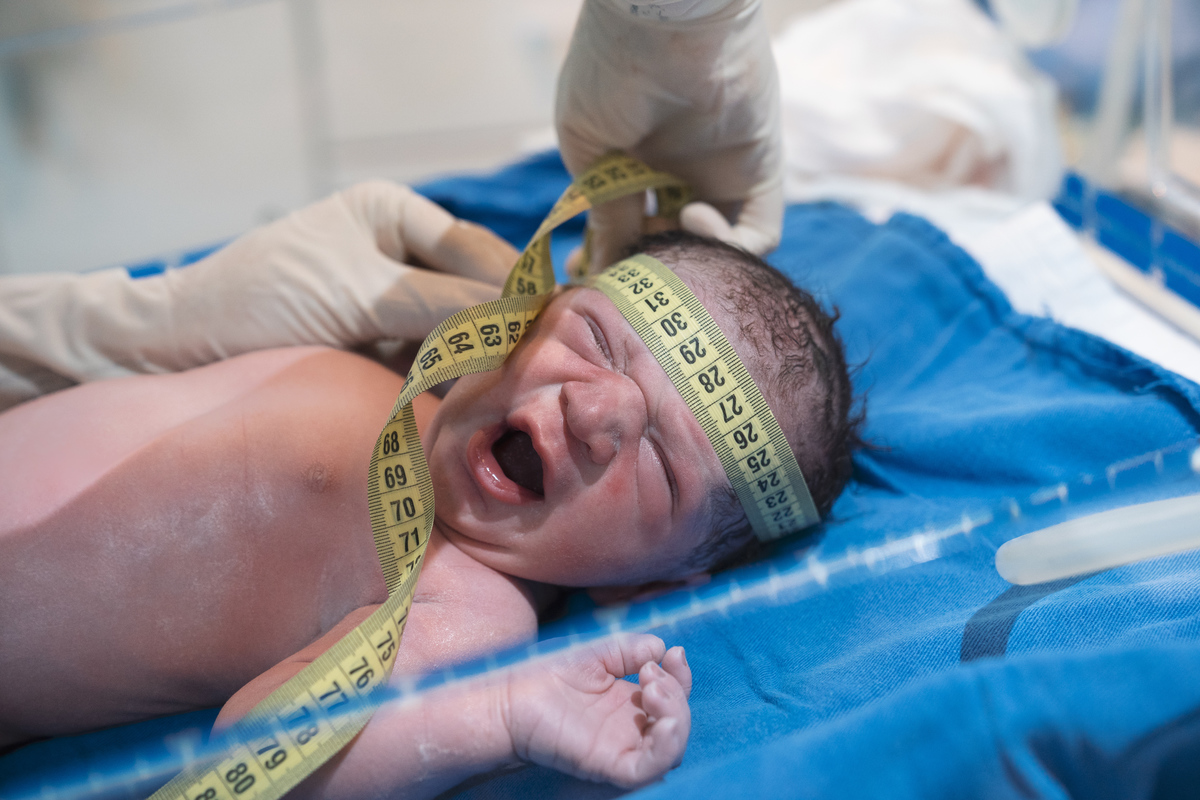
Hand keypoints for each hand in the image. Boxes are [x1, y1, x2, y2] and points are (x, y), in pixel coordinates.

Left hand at [166, 180, 517, 358]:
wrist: (181, 353)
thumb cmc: (259, 302)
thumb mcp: (356, 294)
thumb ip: (440, 303)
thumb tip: (521, 316)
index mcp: (392, 213)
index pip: (474, 248)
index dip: (510, 288)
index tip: (547, 327)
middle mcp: (399, 252)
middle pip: (474, 289)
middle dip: (500, 326)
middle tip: (537, 367)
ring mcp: (391, 303)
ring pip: (460, 329)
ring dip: (479, 357)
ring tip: (510, 389)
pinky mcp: (380, 350)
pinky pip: (432, 362)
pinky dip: (450, 381)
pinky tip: (470, 402)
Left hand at [505, 634, 691, 787]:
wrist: (508, 693)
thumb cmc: (543, 672)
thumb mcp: (597, 650)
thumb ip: (630, 648)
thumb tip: (661, 648)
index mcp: (626, 704)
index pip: (672, 697)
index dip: (681, 676)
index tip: (674, 652)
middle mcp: (627, 729)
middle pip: (676, 724)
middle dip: (677, 693)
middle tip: (650, 672)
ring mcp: (620, 749)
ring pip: (671, 749)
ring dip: (676, 715)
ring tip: (651, 688)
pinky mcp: (607, 765)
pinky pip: (649, 769)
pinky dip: (666, 748)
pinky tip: (662, 721)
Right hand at [556, 0, 783, 269]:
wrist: (658, 20)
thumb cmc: (609, 72)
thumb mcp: (591, 150)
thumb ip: (606, 211)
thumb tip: (606, 270)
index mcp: (633, 167)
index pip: (629, 232)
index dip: (612, 263)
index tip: (592, 285)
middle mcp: (679, 176)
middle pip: (673, 249)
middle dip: (650, 274)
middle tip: (628, 283)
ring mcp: (721, 178)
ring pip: (714, 252)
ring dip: (688, 264)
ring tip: (661, 242)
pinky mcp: (760, 173)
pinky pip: (758, 236)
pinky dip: (728, 247)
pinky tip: (692, 217)